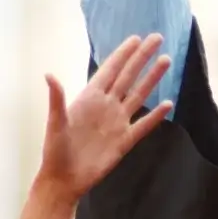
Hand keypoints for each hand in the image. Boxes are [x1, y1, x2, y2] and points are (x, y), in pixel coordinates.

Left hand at [36, 33, 173, 200]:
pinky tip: (168, 104)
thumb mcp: (55, 123)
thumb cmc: (55, 151)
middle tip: (157, 39)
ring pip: (139, 95)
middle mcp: (106, 106)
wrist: (64, 180)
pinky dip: (155, 116)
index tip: (136, 38)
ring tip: (166, 61)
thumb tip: (49, 75)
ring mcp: (117, 123)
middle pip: (128, 76)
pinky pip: (143, 125)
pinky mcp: (124, 141)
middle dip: (142, 57)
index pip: (110, 70)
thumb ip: (57, 99)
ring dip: (152, 79)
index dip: (122, 54)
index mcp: (89, 98)